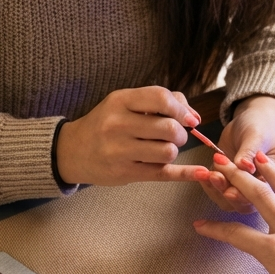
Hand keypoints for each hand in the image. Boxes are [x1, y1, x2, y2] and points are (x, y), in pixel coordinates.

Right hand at [56, 87, 208, 185]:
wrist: (73, 151)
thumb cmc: (105, 123)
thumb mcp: (124, 103)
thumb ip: (159, 101)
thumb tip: (194, 117)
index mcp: (119, 101)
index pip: (161, 99)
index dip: (182, 109)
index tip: (190, 119)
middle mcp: (118, 125)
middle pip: (169, 128)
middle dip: (181, 133)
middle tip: (176, 136)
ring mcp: (120, 152)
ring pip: (168, 152)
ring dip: (174, 150)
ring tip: (164, 148)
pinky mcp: (125, 174)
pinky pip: (162, 173)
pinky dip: (186, 174)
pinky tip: (201, 172)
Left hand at [200, 96, 274, 212]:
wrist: (250, 118)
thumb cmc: (261, 125)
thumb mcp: (257, 135)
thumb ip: (250, 152)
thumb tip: (244, 166)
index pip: (265, 195)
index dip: (247, 195)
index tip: (231, 190)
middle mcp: (264, 189)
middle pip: (246, 204)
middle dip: (228, 192)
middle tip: (215, 176)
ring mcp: (245, 188)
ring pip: (229, 202)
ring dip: (216, 189)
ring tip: (207, 174)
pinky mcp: (230, 183)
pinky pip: (218, 192)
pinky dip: (209, 184)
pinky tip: (202, 174)